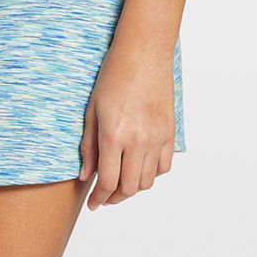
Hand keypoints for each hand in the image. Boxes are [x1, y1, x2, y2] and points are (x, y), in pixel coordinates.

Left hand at [79, 39, 176, 208]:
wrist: (144, 53)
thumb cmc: (114, 75)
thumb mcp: (92, 110)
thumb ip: (88, 146)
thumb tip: (86, 176)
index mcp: (114, 134)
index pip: (108, 181)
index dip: (99, 197)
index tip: (93, 203)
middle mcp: (138, 140)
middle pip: (129, 187)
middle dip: (114, 198)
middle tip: (104, 199)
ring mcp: (157, 137)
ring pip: (148, 181)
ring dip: (133, 188)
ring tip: (121, 185)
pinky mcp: (170, 132)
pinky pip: (164, 166)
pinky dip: (152, 174)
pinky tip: (139, 169)